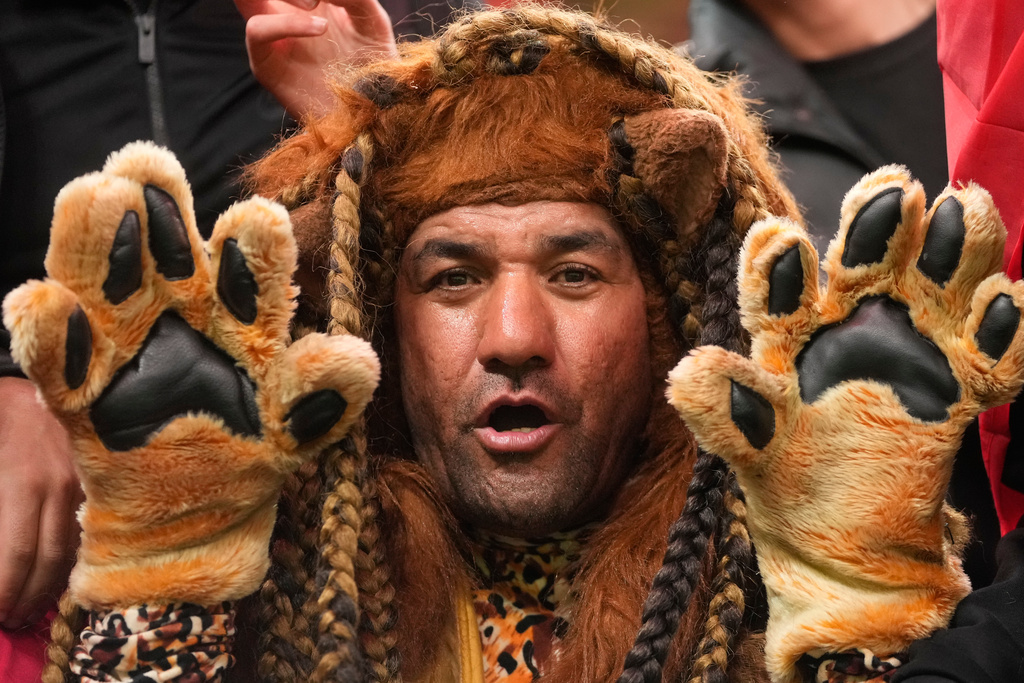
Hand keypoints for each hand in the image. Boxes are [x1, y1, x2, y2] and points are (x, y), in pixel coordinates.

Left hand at [0, 377, 80, 627]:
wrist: (60, 362)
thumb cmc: (6, 409)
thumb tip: (0, 548)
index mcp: (26, 480)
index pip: (15, 555)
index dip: (4, 591)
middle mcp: (63, 487)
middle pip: (49, 562)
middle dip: (28, 598)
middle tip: (13, 619)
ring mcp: (91, 482)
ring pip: (77, 549)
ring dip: (55, 585)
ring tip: (34, 606)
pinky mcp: (107, 478)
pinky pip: (93, 528)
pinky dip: (78, 556)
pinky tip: (65, 571)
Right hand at [2, 142, 379, 609]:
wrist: (196, 511)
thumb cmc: (254, 446)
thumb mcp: (294, 426)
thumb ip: (320, 396)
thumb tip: (357, 364)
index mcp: (237, 308)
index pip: (245, 261)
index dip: (250, 241)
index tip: (259, 217)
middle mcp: (178, 307)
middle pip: (163, 245)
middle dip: (159, 209)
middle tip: (148, 169)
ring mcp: (122, 343)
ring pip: (103, 279)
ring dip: (96, 240)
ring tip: (93, 196)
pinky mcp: (78, 388)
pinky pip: (57, 358)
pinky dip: (48, 332)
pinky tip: (40, 302)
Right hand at [235, 0, 397, 117]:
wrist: (375, 110)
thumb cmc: (374, 66)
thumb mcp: (370, 17)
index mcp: (306, 2)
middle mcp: (284, 15)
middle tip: (317, 0)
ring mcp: (273, 39)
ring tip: (316, 7)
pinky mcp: (267, 65)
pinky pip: (256, 30)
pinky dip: (284, 23)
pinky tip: (318, 28)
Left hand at [668, 166, 1023, 682]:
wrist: (844, 537)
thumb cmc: (787, 474)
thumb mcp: (751, 446)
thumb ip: (725, 413)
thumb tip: (688, 374)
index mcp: (789, 332)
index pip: (781, 289)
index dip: (778, 267)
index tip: (778, 241)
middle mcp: (850, 324)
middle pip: (866, 264)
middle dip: (876, 228)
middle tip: (893, 190)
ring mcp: (910, 348)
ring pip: (934, 286)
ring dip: (950, 252)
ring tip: (963, 211)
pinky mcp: (960, 385)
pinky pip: (989, 354)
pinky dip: (1005, 329)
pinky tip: (1007, 303)